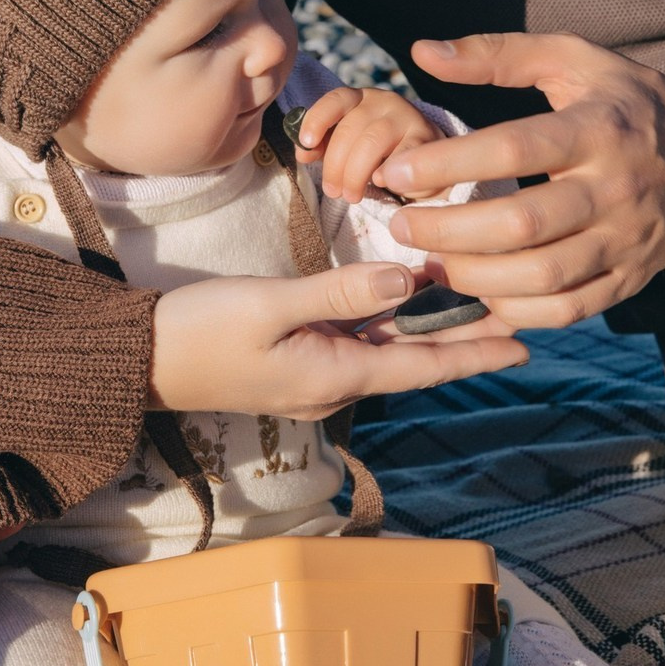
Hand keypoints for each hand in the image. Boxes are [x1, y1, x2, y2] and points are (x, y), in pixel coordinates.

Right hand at [148, 262, 525, 418]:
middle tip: (520, 315)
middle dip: (468, 340)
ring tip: (479, 306)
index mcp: (335, 376)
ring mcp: (313, 377)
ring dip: (432, 330)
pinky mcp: (294, 362)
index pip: (425, 366)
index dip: (477, 354)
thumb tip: (407, 280)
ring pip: (390, 351)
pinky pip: (359, 344)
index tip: (526, 345)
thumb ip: (341, 292)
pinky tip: (408, 302)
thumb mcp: (270, 304)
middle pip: (415, 361)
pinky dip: (392, 324)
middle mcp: (333, 385)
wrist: (138, 363)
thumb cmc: (199, 332)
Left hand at [290, 85, 446, 201]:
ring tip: (352, 195)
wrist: (426, 163)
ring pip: (372, 141)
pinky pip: (403, 155)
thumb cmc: (378, 155)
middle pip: (350, 128)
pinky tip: (381, 182)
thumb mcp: (347, 148)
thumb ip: (324, 147)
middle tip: (333, 191)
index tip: (307, 144)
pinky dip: (388, 171)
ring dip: (356, 174)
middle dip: (335, 164)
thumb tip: (304, 153)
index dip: (317, 120)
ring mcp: (408, 117)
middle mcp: (384, 101)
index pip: (335, 100)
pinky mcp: (427, 138)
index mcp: (360, 98)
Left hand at [375, 32, 664, 328]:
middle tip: (400, 225)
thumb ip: (497, 55)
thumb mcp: (574, 61)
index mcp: (596, 129)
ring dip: (472, 277)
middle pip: (521, 224)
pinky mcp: (629, 279)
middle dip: (447, 231)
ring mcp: (624, 240)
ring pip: (541, 276)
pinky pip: (566, 310)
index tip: (397, 170)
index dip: (448, 163)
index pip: (514, 149)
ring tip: (430, 261)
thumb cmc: (629, 102)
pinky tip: (479, 291)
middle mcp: (613, 189)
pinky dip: (516, 310)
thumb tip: (421, 53)